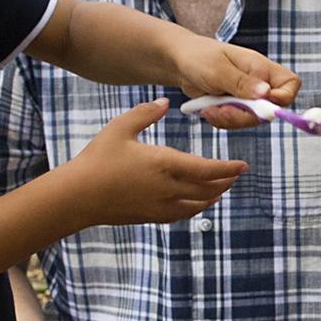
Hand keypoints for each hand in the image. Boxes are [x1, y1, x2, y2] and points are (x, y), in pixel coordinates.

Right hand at [65, 99, 245, 223]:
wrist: (78, 196)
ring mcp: (161, 206)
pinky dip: (197, 207)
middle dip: (225, 181)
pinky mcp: (152, 216)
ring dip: (214, 195)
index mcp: (165, 164)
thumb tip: (165, 103)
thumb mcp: (120, 127)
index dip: (229, 168)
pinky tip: (199, 202)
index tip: (242, 165)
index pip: (208, 169)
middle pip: (209, 188)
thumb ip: (145, 112)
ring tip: (222, 187)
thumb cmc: (97, 159)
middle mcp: (168, 188)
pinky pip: (183, 214)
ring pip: (198, 204)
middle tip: (236, 173)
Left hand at [173, 38, 302, 129]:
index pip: (290, 84)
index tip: (262, 102)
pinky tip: (208, 112)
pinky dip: (223, 121)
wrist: (181, 63)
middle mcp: (259, 83)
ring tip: (209, 110)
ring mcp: (248, 96)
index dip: (283, 98)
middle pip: (269, 110)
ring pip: (252, 120)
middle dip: (245, 116)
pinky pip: (237, 122)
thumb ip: (241, 82)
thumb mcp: (218, 69)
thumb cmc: (199, 57)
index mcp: (261, 68)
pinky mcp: (236, 106)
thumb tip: (266, 93)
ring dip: (230, 120)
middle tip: (222, 110)